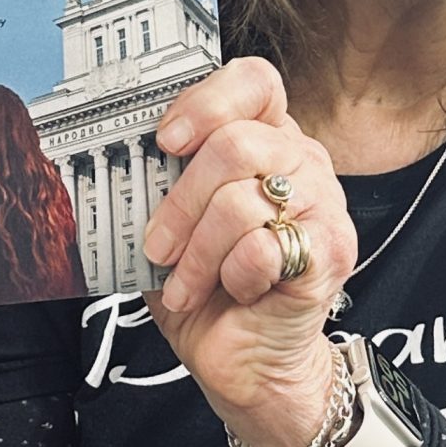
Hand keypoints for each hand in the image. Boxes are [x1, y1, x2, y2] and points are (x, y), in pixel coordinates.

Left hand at [144, 59, 356, 446]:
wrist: (251, 364)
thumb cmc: (213, 292)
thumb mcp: (174, 230)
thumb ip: (160, 189)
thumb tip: (115, 161)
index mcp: (270, 142)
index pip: (255, 82)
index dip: (206, 102)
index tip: (166, 141)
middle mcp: (305, 163)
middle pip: (236, 144)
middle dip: (180, 202)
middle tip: (159, 245)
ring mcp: (325, 206)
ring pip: (242, 200)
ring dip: (197, 253)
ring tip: (188, 284)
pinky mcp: (330, 253)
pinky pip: (262, 249)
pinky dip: (230, 278)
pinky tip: (234, 292)